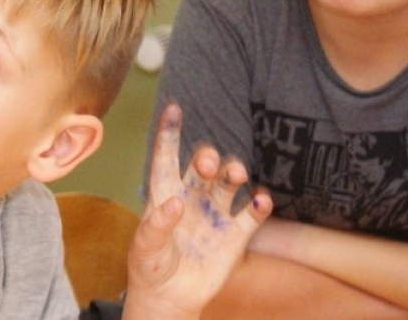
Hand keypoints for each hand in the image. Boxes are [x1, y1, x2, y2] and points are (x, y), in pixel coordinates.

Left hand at [123, 103, 271, 319]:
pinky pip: (252, 214)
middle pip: (203, 166)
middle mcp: (192, 196)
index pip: (166, 156)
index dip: (170, 132)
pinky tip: (262, 201)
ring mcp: (215, 213)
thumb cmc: (150, 267)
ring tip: (236, 174)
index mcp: (164, 193)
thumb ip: (157, 225)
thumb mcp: (145, 247)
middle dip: (208, 158)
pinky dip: (260, 205)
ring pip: (230, 182)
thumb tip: (175, 204)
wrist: (170, 298)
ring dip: (235, 172)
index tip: (174, 108)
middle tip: (209, 163)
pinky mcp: (235, 235)